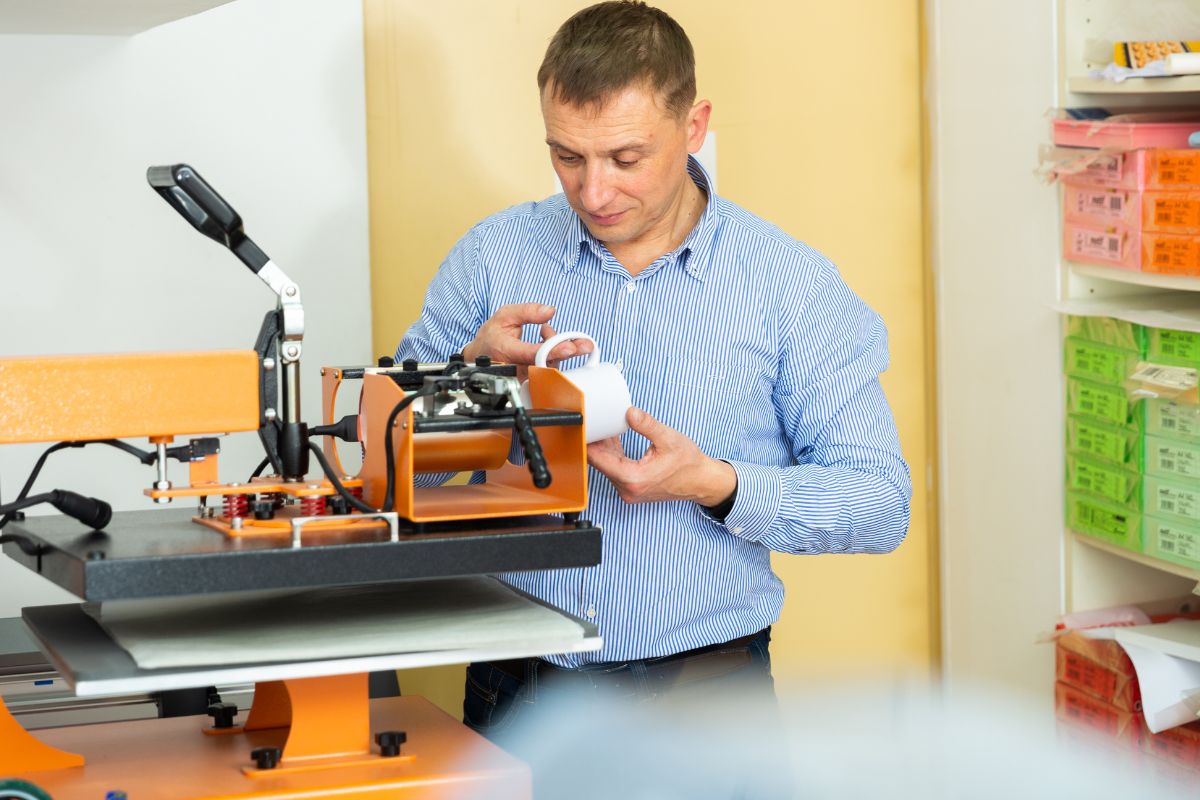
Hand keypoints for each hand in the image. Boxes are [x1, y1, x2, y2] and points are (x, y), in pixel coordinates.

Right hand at [462, 303, 592, 366]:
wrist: (481, 357)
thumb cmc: (493, 337)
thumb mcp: (504, 316)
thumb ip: (527, 311)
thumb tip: (550, 311)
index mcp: (507, 352)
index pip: (533, 353)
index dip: (553, 350)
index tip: (570, 347)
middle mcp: (518, 368)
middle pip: (548, 362)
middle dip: (568, 350)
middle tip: (586, 345)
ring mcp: (526, 377)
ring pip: (551, 364)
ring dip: (556, 345)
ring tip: (545, 331)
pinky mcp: (533, 381)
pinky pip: (550, 368)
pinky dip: (554, 352)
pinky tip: (546, 341)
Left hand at [587, 407, 736, 505]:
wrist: (702, 481)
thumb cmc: (689, 464)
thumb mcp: (669, 438)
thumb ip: (647, 425)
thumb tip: (629, 412)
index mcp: (634, 478)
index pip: (599, 460)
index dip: (588, 442)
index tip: (583, 427)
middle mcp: (628, 488)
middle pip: (600, 463)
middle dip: (595, 442)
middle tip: (591, 420)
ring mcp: (629, 490)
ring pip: (607, 466)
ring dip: (604, 448)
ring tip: (602, 426)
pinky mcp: (632, 488)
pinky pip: (616, 469)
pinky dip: (613, 455)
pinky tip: (613, 439)